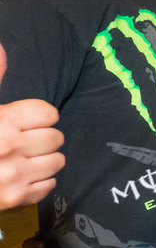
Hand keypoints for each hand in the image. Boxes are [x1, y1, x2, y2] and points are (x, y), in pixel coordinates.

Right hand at [0, 43, 64, 209]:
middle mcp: (9, 148)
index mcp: (1, 122)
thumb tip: (1, 47)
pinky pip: (50, 185)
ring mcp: (13, 176)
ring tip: (24, 158)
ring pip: (58, 162)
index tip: (25, 121)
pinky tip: (21, 176)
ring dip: (45, 159)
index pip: (49, 114)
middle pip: (56, 138)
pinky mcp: (15, 199)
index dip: (39, 117)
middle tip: (24, 141)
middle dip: (43, 138)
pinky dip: (39, 181)